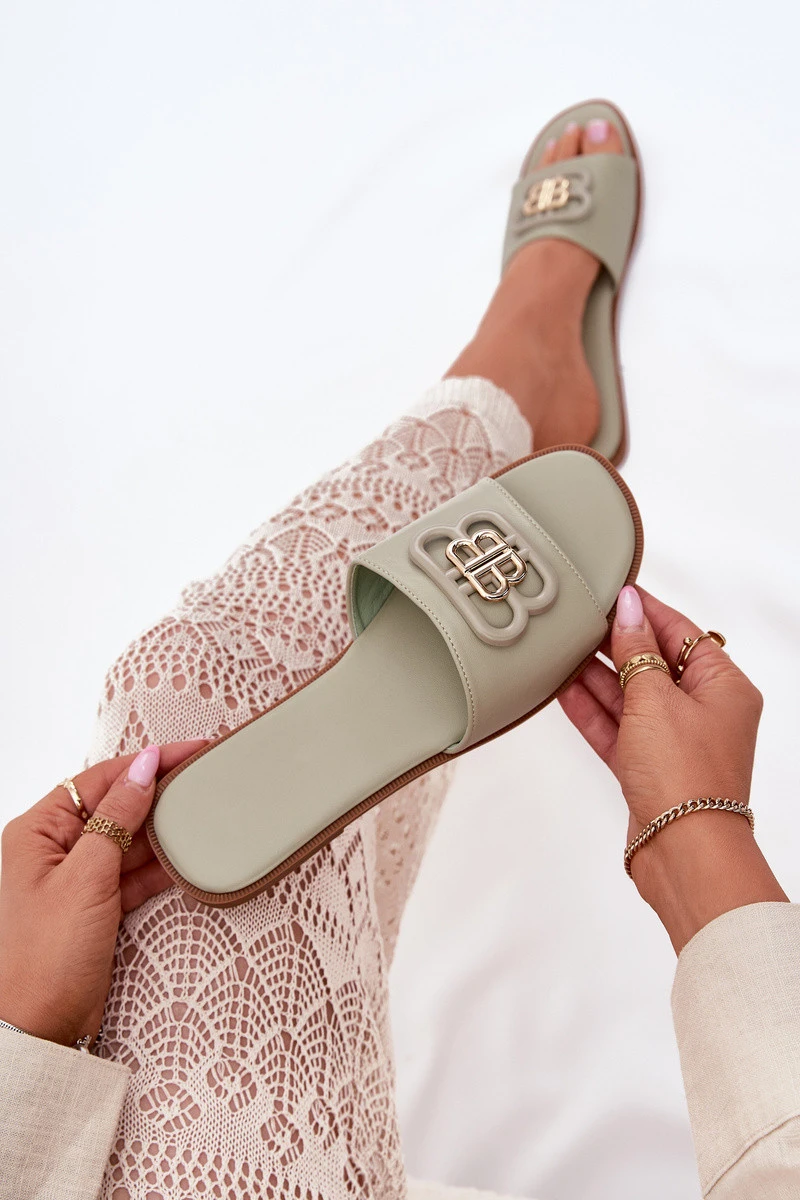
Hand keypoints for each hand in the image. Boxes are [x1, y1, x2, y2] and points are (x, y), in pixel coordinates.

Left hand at [0, 740, 205, 1048]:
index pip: (101, 779)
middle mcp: (55, 849)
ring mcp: (76, 879)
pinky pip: (134, 873)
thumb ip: (117, 818)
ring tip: (205, 812)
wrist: (36, 1031)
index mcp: (39, 830)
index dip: (147, 762)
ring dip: (163, 830)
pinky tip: (188, 856)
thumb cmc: (42, 958)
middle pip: (116, 805)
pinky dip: (161, 866)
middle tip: (206, 777)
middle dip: (159, 793)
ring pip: (129, 839)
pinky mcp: (95, 907)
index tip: (190, 751)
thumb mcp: (86, 877)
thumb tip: (143, 769)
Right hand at [559, 585, 787, 951]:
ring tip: (562, 650)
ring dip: (598, 677)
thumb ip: (636, 650)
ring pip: (631, 696)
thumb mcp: (655, 698)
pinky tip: (564, 691)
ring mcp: (675, 741)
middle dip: (616, 644)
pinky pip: (618, 729)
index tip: (611, 591)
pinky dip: (593, 711)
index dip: (644, 609)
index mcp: (725, 686)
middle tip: (578, 621)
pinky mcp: (649, 768)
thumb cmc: (685, 777)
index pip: (681, 632)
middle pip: (655, 663)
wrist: (682, 851)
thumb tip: (628, 609)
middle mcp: (705, 711)